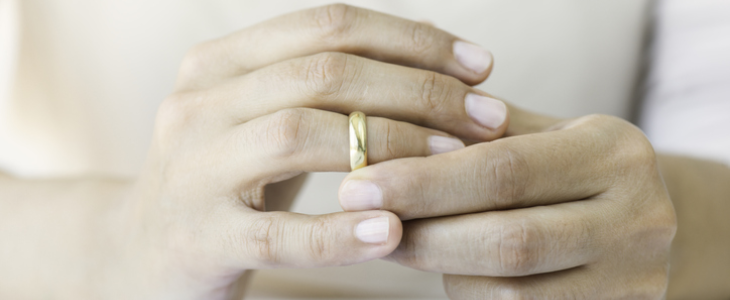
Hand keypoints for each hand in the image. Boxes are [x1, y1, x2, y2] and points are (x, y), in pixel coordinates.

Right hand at [111, 4, 508, 298]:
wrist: (142, 252)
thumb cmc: (227, 180)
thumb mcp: (263, 117)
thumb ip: (326, 88)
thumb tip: (435, 58)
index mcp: (219, 63)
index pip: (327, 25)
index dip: (411, 39)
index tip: (479, 66)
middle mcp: (199, 103)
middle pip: (324, 73)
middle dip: (419, 90)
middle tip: (487, 116)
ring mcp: (193, 170)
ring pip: (301, 134)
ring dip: (392, 144)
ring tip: (454, 162)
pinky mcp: (199, 239)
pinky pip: (279, 232)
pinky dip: (342, 230)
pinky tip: (393, 229)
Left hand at [339, 106, 676, 298]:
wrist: (639, 220)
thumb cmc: (568, 168)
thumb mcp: (537, 134)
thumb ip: (473, 133)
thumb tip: (381, 140)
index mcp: (614, 152)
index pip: (504, 170)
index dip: (423, 184)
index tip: (358, 188)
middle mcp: (638, 217)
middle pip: (508, 240)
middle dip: (423, 236)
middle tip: (360, 225)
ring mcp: (633, 278)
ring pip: (509, 291)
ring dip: (441, 268)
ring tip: (401, 241)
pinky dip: (469, 290)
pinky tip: (444, 267)